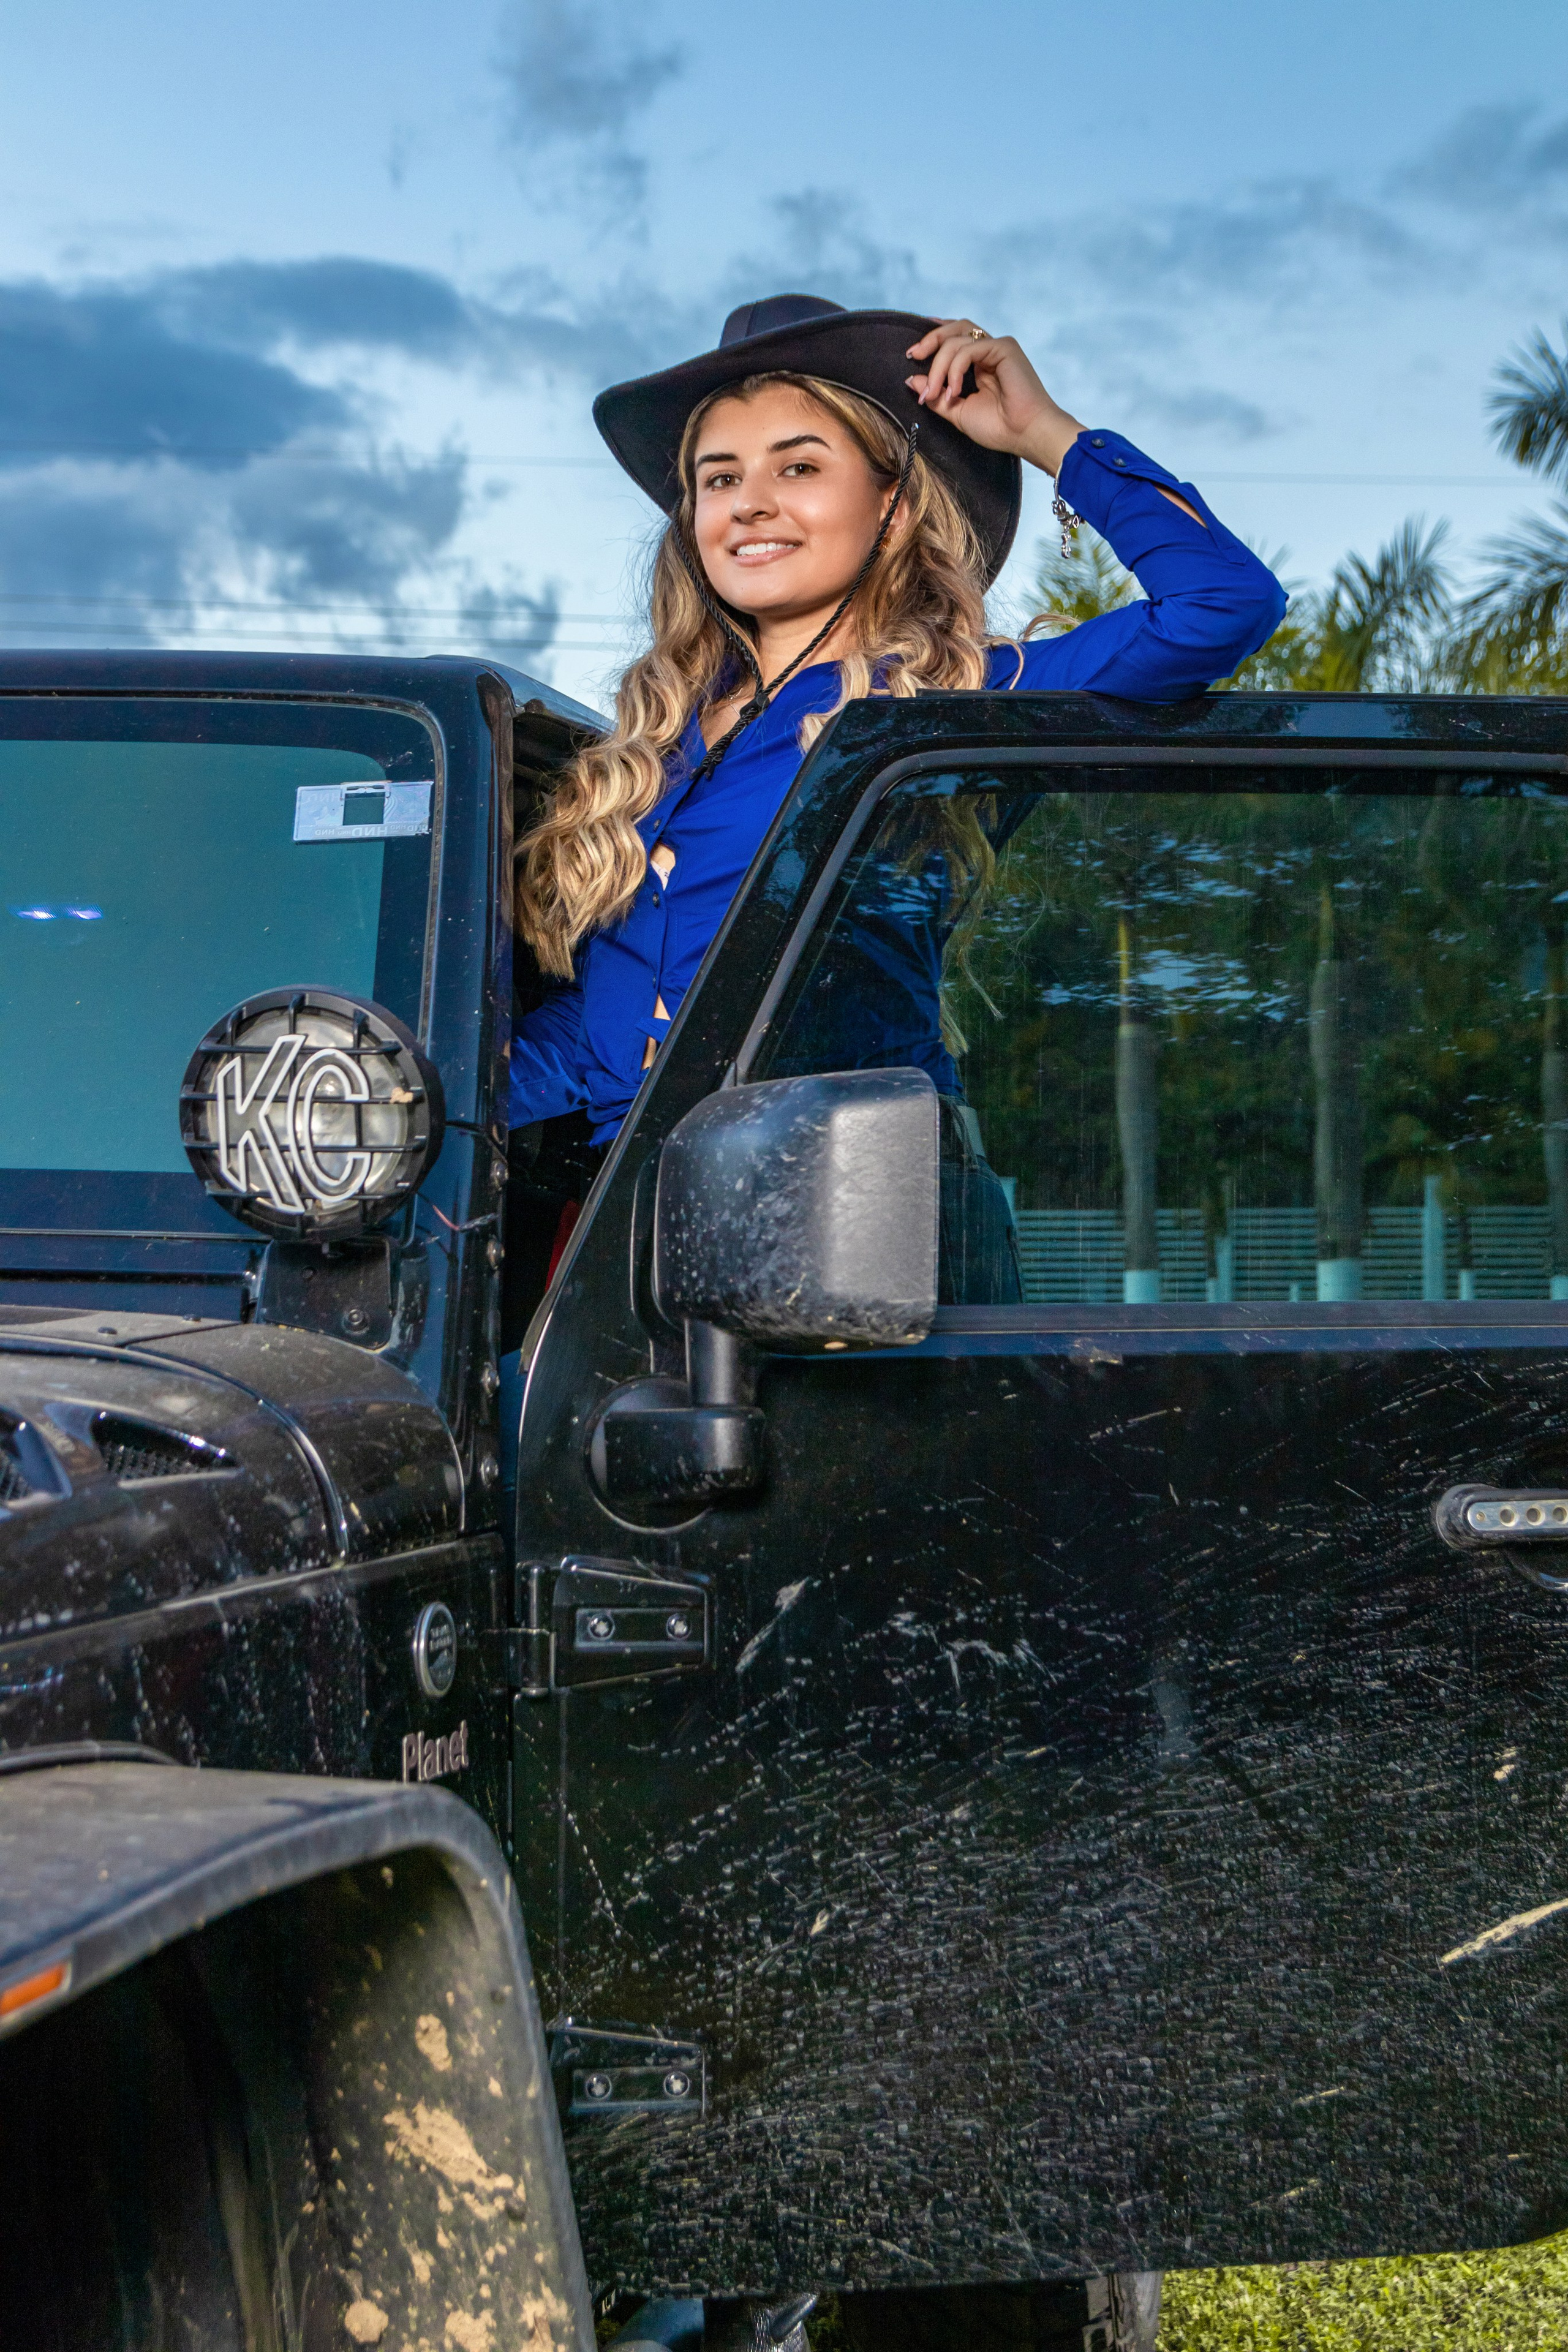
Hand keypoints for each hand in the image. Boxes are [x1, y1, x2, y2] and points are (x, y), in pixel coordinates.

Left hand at [905, 321, 1082, 476]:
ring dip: (939, 366)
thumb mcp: (957, 411)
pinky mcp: (1005, 347)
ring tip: (934, 393)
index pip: (955, 338)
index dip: (934, 337)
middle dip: (930, 340)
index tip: (912, 353)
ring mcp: (998, 347)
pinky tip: (953, 391)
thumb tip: (912, 380)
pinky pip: (969, 349)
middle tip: (913, 355)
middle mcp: (989, 351)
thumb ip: (936, 395)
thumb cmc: (998, 428)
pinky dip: (955, 369)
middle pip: (954, 330)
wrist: (1025, 434)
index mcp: (981, 363)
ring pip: (957, 340)